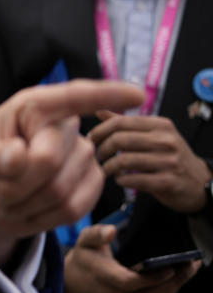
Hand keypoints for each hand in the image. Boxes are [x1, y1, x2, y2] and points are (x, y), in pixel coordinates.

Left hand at [0, 80, 143, 266]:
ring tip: (6, 198)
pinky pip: (73, 210)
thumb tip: (20, 154)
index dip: (104, 95)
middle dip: (12, 185)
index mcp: (33, 107)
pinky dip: (41, 218)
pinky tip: (26, 209)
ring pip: (59, 191)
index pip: (71, 98)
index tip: (137, 94)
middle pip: (47, 161)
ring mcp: (84, 154)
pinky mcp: (93, 183)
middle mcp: (64, 126)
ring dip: (22, 205)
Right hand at [65, 223, 199, 292]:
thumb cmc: (81, 258)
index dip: (154, 278)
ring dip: (175, 288)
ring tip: (188, 272)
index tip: (171, 268)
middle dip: (175, 281)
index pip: (132, 282)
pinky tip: (175, 283)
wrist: (70, 282)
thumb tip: (112, 230)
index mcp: (104, 277)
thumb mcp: (84, 240)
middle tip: (191, 266)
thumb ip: (97, 233)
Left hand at [90, 111, 210, 212]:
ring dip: (108, 167)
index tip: (91, 139)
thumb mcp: (154, 134)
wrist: (200, 182)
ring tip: (106, 170)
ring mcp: (169, 162)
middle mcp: (166, 140)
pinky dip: (121, 180)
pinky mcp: (168, 182)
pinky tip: (120, 180)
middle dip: (102, 149)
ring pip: (124, 161)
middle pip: (119, 140)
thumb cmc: (170, 156)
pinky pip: (134, 180)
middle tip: (97, 157)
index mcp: (160, 125)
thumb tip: (98, 110)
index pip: (120, 122)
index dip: (100, 130)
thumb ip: (126, 124)